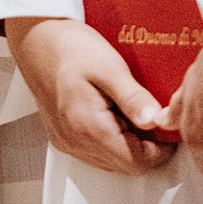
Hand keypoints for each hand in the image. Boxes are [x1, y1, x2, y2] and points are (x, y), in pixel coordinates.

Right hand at [7, 17, 173, 173]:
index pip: (136, 162)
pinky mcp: (62, 137)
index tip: (165, 126)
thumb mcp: (110, 67)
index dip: (159, 149)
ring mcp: (66, 141)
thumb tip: (156, 120)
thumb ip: (134, 98)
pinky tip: (109, 111)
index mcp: (88, 126)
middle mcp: (74, 140)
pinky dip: (109, 138)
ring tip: (125, 109)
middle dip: (143, 144)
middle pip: (124, 164)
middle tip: (146, 112)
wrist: (37, 39)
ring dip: (126, 142)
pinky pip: (95, 151)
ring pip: (111, 160)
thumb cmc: (69, 48)